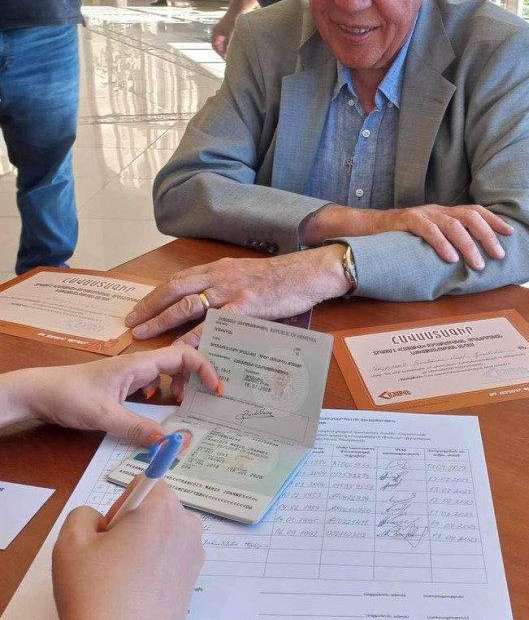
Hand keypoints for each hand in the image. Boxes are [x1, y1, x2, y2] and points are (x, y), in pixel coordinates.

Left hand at [3, 346, 219, 444]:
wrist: (38, 393)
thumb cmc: (70, 395)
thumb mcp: (105, 416)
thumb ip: (138, 428)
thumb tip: (170, 443)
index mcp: (140, 364)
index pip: (184, 355)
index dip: (205, 368)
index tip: (216, 389)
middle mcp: (139, 366)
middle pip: (180, 363)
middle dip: (197, 379)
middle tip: (206, 402)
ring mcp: (130, 376)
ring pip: (166, 375)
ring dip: (180, 388)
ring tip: (184, 408)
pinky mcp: (122, 387)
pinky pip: (152, 386)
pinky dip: (162, 396)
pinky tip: (156, 409)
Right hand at [53, 480, 203, 619]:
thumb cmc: (95, 594)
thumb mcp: (70, 543)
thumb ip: (84, 514)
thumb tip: (102, 520)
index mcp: (163, 507)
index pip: (144, 483)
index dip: (119, 506)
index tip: (108, 536)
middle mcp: (188, 525)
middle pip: (155, 510)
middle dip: (131, 527)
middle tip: (108, 562)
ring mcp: (196, 556)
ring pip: (162, 537)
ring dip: (143, 550)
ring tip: (120, 584)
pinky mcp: (194, 583)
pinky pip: (170, 562)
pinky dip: (153, 572)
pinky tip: (135, 599)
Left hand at [125, 247, 348, 341]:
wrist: (305, 272)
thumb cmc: (281, 277)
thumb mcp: (247, 275)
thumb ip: (227, 287)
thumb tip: (212, 306)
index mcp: (218, 269)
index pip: (178, 280)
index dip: (156, 295)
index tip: (140, 308)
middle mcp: (218, 277)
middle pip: (174, 291)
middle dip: (149, 308)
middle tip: (130, 324)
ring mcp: (229, 292)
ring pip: (186, 306)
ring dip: (162, 321)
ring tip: (143, 335)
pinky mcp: (243, 308)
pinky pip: (211, 325)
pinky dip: (193, 338)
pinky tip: (180, 350)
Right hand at [211, 11, 236, 57]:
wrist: (237, 10)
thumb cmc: (232, 21)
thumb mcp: (229, 34)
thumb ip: (227, 43)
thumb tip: (225, 53)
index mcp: (215, 32)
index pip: (215, 46)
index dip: (219, 53)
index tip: (225, 59)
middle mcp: (217, 32)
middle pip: (217, 45)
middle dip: (222, 52)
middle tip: (228, 58)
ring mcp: (221, 30)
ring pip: (222, 42)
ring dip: (225, 48)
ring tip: (231, 54)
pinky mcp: (226, 30)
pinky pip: (225, 40)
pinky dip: (228, 44)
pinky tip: (234, 47)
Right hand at [302, 203, 514, 270]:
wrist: (364, 228)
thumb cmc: (397, 238)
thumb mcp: (426, 238)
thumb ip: (444, 243)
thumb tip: (468, 261)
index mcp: (443, 213)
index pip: (474, 211)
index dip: (493, 220)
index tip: (510, 232)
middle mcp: (436, 210)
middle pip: (469, 216)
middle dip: (487, 235)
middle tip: (499, 255)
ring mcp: (421, 214)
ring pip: (453, 224)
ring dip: (469, 245)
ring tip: (478, 263)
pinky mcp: (405, 220)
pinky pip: (427, 229)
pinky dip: (442, 243)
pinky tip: (450, 258)